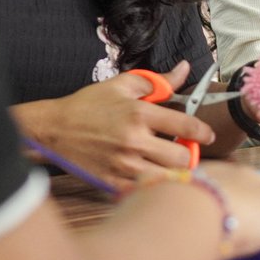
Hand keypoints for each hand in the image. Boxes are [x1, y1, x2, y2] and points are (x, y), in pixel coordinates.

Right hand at [22, 61, 214, 190]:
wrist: (52, 130)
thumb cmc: (88, 105)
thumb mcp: (122, 85)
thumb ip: (158, 80)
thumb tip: (184, 69)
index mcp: (139, 114)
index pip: (185, 125)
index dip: (202, 131)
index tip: (207, 134)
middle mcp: (133, 141)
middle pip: (182, 157)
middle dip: (188, 153)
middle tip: (184, 149)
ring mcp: (122, 165)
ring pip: (166, 178)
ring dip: (173, 171)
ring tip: (169, 164)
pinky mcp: (112, 182)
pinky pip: (144, 190)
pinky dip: (153, 185)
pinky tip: (151, 175)